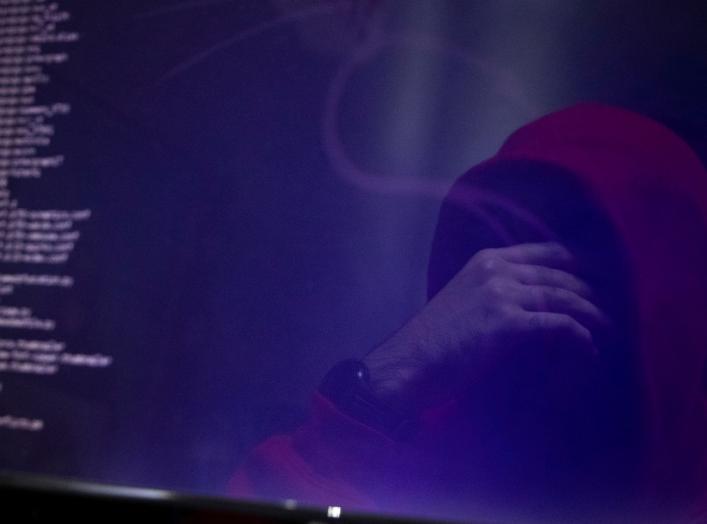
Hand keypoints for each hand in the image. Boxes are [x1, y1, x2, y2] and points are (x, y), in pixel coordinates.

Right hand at [364, 242, 608, 413]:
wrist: (410, 362)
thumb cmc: (432, 340)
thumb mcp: (462, 300)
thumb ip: (493, 292)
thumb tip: (528, 306)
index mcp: (486, 260)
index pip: (545, 251)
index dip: (576, 264)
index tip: (595, 278)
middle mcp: (496, 269)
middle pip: (561, 275)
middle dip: (589, 294)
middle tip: (607, 312)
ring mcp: (502, 293)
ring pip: (566, 298)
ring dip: (593, 316)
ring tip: (606, 331)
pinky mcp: (508, 322)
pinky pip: (561, 326)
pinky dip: (581, 339)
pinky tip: (589, 351)